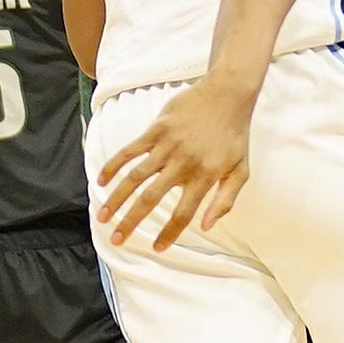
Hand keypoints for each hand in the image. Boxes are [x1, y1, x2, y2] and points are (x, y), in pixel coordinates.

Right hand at [94, 79, 255, 249]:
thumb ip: (226, 200)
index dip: (169, 234)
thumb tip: (206, 227)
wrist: (228, 94)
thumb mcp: (241, 171)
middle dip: (131, 222)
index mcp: (205, 176)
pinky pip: (130, 150)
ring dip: (116, 199)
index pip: (183, 213)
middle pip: (151, 199)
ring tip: (103, 217)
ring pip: (135, 177)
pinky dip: (113, 165)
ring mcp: (167, 145)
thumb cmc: (234, 135)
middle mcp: (183, 163)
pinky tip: (101, 181)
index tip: (156, 248)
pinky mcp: (157, 129)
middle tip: (117, 240)